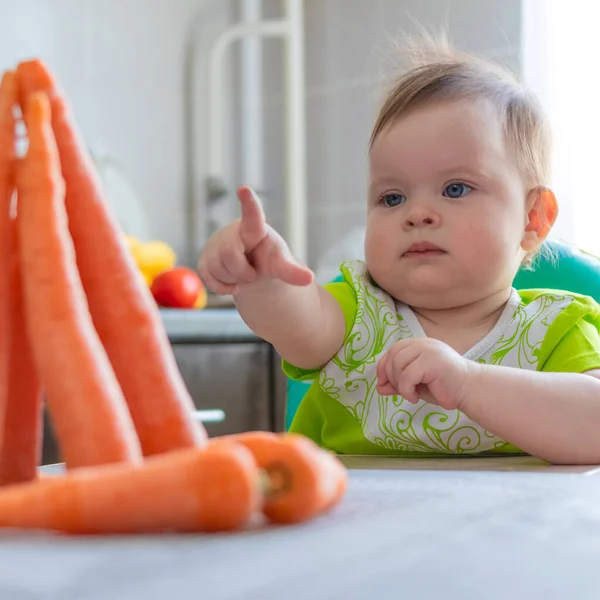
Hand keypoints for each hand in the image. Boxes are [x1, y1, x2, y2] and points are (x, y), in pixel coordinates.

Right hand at [197, 186, 312, 294]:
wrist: (248, 267)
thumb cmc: (266, 258)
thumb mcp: (280, 265)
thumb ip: (292, 272)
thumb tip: (309, 278)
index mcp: (254, 229)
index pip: (252, 215)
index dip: (249, 203)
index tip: (244, 189)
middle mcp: (232, 232)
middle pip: (229, 255)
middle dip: (242, 272)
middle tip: (252, 273)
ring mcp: (215, 246)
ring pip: (219, 269)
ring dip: (234, 279)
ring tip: (241, 273)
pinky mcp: (204, 261)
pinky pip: (209, 279)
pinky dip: (223, 288)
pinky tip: (232, 284)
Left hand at [376, 338, 470, 410]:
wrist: (469, 391)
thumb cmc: (443, 387)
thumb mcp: (415, 384)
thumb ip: (397, 383)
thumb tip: (379, 387)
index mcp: (419, 344)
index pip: (392, 350)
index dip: (383, 367)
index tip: (383, 384)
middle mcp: (423, 343)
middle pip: (393, 356)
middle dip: (391, 377)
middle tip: (403, 392)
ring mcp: (428, 350)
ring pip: (398, 365)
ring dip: (399, 384)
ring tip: (410, 394)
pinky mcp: (432, 361)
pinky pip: (407, 375)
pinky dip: (406, 390)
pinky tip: (415, 398)